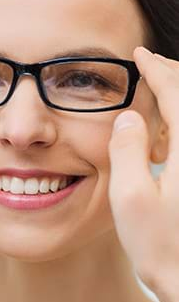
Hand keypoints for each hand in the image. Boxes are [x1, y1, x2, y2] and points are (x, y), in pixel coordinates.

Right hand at [108, 46, 178, 301]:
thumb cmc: (162, 247)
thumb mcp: (130, 199)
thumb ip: (127, 151)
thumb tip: (130, 117)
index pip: (178, 94)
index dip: (157, 70)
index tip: (140, 54)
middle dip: (173, 75)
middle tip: (150, 65)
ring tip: (156, 94)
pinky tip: (164, 138)